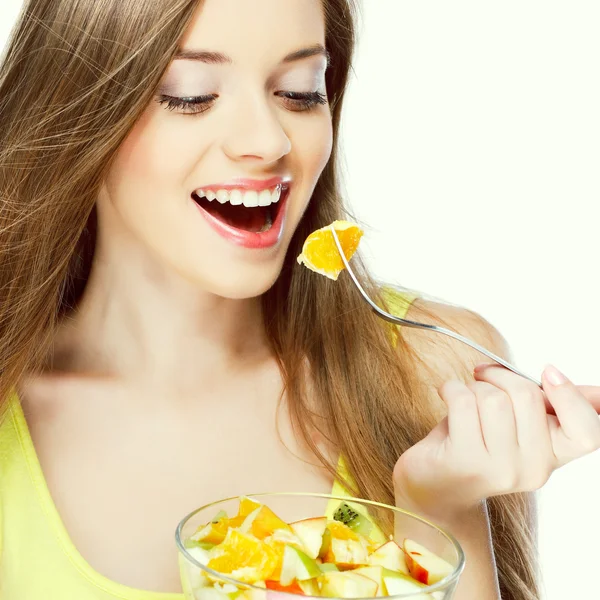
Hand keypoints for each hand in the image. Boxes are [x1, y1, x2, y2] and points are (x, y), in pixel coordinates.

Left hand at [392, 364, 599, 521]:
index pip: (587, 432)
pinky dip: (450, 388)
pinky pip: (463, 401)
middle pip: (527, 396)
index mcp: (553, 456)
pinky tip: (447, 396)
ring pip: (492, 397)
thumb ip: (552, 407)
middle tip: (484, 378)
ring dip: (473, 386)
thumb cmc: (476, 442)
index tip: (549, 372)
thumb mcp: (518, 426)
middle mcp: (533, 469)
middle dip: (500, 376)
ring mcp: (500, 469)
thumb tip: (599, 392)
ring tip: (465, 399)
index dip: (572, 397)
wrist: (434, 484)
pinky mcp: (465, 461)